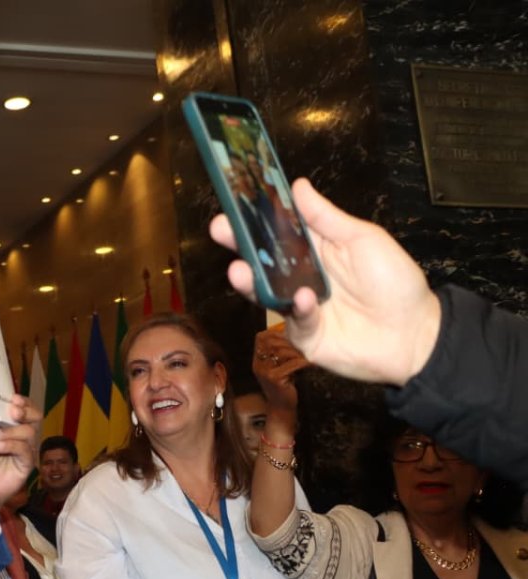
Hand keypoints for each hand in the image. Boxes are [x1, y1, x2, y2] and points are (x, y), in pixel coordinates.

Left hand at [0, 395, 41, 525]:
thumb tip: (1, 407)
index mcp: (14, 426)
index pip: (27, 409)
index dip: (24, 402)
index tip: (14, 399)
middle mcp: (23, 437)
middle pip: (36, 418)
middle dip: (25, 411)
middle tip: (13, 412)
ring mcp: (27, 450)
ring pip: (29, 432)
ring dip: (9, 431)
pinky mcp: (27, 464)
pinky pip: (25, 450)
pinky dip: (11, 444)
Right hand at [210, 179, 440, 386]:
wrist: (416, 334)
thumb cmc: (395, 282)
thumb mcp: (362, 239)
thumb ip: (326, 218)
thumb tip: (297, 186)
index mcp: (313, 249)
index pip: (276, 230)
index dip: (255, 217)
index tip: (234, 203)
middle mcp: (300, 276)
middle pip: (262, 259)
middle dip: (239, 244)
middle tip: (220, 230)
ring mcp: (299, 306)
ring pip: (266, 292)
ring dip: (250, 281)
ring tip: (239, 271)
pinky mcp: (304, 335)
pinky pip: (294, 319)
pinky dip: (299, 308)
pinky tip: (307, 299)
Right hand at [251, 330, 309, 420]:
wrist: (281, 408)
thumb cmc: (284, 386)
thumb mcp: (278, 367)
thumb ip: (280, 352)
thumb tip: (294, 333)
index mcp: (257, 359)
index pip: (262, 337)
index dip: (276, 332)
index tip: (291, 334)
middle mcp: (258, 364)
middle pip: (273, 342)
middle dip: (290, 341)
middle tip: (304, 345)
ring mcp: (264, 371)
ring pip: (282, 351)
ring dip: (298, 351)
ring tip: (308, 355)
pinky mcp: (274, 378)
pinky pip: (291, 363)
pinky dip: (303, 362)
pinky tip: (310, 364)